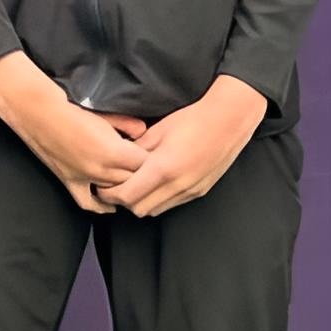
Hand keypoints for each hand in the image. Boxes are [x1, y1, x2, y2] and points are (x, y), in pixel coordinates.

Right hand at [0, 51, 149, 212]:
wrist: (37, 111)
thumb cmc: (70, 108)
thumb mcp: (105, 114)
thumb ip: (128, 124)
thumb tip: (143, 131)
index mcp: (114, 151)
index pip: (146, 164)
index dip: (150, 157)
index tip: (150, 150)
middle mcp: (102, 170)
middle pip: (134, 179)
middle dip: (140, 171)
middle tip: (140, 160)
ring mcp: (85, 178)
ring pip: (116, 191)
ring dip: (124, 183)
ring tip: (129, 174)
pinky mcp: (69, 181)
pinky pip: (89, 202)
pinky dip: (101, 206)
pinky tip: (110, 205)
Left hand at [94, 74, 268, 218]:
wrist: (229, 122)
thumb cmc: (191, 120)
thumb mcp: (157, 131)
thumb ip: (136, 150)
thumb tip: (118, 160)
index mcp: (163, 168)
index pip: (127, 196)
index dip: (110, 194)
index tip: (101, 185)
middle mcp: (177, 185)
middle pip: (139, 209)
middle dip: (123, 201)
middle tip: (114, 186)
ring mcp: (190, 190)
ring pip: (156, 210)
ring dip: (141, 202)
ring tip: (134, 184)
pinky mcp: (200, 191)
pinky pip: (172, 204)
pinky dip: (158, 199)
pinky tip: (155, 184)